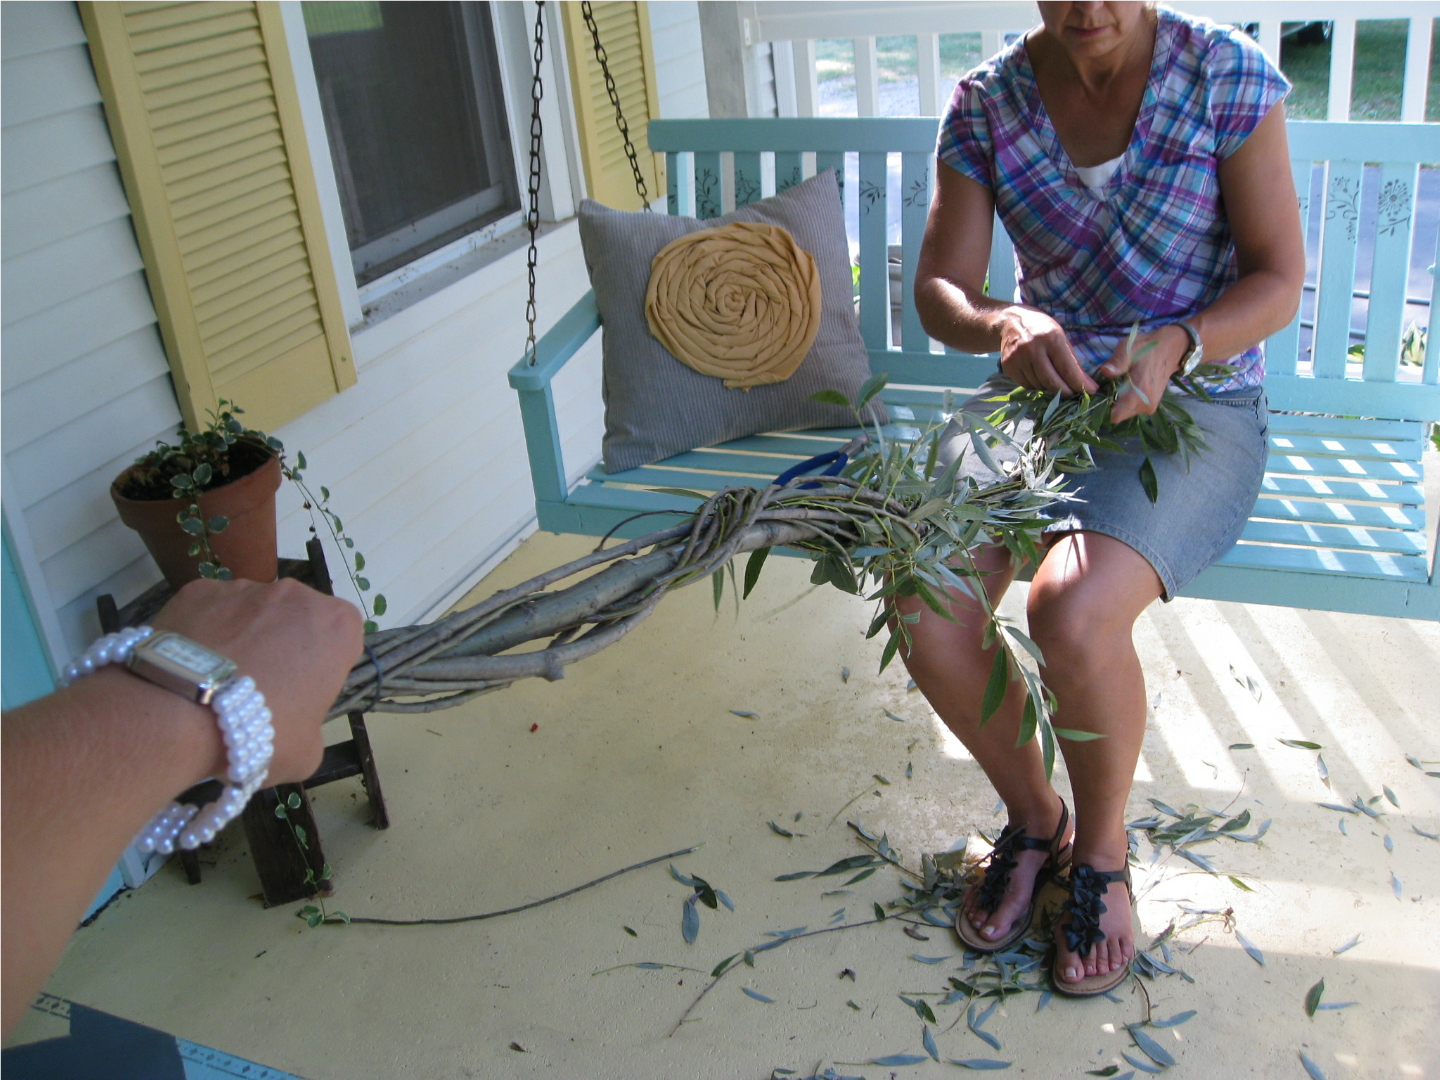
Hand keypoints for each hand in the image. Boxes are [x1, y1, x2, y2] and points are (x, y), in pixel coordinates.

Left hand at [151, 578, 363, 785]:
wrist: (178, 714)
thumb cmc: (259, 731)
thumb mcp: (307, 751)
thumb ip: (311, 726)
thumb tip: (288, 726)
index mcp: (337, 626)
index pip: (343, 639)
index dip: (324, 667)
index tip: (303, 693)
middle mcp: (296, 594)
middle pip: (297, 618)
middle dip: (284, 645)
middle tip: (259, 687)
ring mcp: (244, 587)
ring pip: (252, 612)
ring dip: (244, 636)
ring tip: (216, 679)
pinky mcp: (198, 589)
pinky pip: (210, 610)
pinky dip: (204, 630)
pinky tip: (189, 665)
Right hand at [997, 308, 1097, 396]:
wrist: (1010, 322)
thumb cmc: (1041, 329)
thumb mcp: (1061, 337)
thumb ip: (1073, 361)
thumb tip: (1087, 384)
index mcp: (1050, 338)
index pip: (1067, 369)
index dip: (1080, 384)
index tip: (1091, 391)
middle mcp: (1032, 348)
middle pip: (1052, 382)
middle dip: (1066, 392)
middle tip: (1074, 394)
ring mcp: (1017, 358)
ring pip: (1039, 386)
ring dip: (1051, 389)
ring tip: (1056, 382)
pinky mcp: (1008, 367)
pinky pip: (1027, 385)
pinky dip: (1037, 385)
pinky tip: (1040, 377)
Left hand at [1099, 324, 1188, 423]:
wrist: (1169, 350)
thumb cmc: (1146, 349)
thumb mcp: (1128, 350)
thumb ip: (1117, 362)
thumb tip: (1105, 371)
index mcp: (1140, 394)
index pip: (1115, 416)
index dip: (1102, 409)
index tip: (1097, 397)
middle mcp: (1146, 405)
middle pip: (1118, 415)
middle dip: (1109, 404)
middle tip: (1107, 386)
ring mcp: (1149, 408)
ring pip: (1124, 413)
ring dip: (1117, 402)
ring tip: (1117, 385)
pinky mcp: (1150, 406)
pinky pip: (1132, 409)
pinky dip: (1125, 401)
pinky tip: (1125, 388)